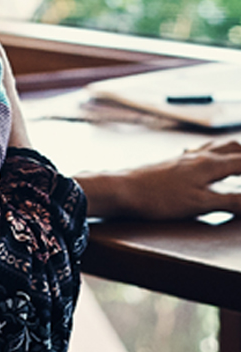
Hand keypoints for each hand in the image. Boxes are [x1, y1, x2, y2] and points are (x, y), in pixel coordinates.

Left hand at [78, 139, 240, 219]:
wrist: (122, 189)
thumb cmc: (159, 199)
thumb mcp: (199, 204)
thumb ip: (231, 201)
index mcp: (210, 164)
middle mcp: (199, 156)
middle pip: (234, 147)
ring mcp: (185, 158)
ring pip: (217, 147)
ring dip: (234, 151)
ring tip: (238, 161)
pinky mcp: (173, 163)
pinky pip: (200, 151)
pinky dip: (214, 153)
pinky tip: (207, 159)